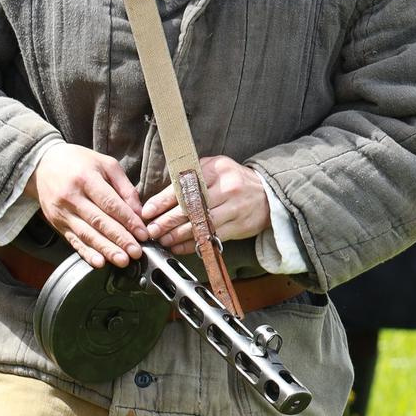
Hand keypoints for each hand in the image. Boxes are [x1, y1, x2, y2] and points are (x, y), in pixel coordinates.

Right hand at [33, 142, 147, 267]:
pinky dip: (86, 253)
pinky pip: (74, 241)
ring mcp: (63, 212)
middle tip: (136, 252)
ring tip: (122, 260)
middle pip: (99, 221)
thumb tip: (140, 212)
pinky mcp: (58, 224)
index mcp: (86, 178)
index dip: (128, 220)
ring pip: (87, 234)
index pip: (110, 204)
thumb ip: (125, 187)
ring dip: (106, 249)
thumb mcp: (105, 164)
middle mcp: (72, 197)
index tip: (143, 234)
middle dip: (120, 239)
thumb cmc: (78, 163)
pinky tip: (99, 262)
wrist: (42, 165)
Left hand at [143, 156, 270, 250]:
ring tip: (163, 239)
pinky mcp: (238, 226)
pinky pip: (211, 237)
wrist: (267, 194)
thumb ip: (191, 178)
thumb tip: (161, 197)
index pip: (184, 187)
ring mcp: (234, 208)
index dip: (163, 201)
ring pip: (201, 225)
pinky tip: (180, 246)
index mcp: (216, 170)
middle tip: (152, 229)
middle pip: (191, 207)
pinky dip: (193, 244)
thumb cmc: (234, 180)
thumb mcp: (214, 169)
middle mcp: (226, 188)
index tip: (148, 211)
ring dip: (178, 235)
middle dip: (167, 221)